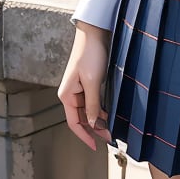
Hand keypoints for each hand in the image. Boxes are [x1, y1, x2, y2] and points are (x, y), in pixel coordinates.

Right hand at [58, 21, 112, 149]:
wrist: (95, 32)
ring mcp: (79, 88)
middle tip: (110, 137)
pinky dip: (101, 109)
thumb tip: (94, 124)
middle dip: (95, 129)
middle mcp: (71, 94)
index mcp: (67, 95)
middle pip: (82, 119)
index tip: (96, 146)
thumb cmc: (90, 54)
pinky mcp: (88, 82)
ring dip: (99, 120)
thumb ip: (93, 104)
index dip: (85, 136)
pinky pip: (93, 101)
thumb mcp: (92, 81)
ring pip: (89, 111)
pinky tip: (110, 113)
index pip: (74, 123)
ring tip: (112, 127)